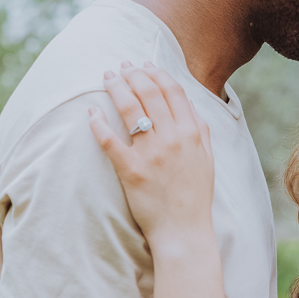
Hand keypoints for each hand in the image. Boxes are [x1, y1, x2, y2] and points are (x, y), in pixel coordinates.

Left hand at [87, 63, 213, 246]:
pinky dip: (98, 123)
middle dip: (133, 75)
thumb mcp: (207, 159)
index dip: (157, 74)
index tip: (144, 65)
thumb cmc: (195, 197)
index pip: (173, 91)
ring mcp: (151, 154)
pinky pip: (110, 141)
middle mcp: (173, 139)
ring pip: (130, 110)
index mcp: (192, 133)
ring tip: (107, 78)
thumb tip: (191, 106)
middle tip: (121, 67)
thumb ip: (201, 131)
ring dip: (116, 88)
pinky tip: (91, 112)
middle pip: (149, 94)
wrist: (184, 232)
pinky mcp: (132, 171)